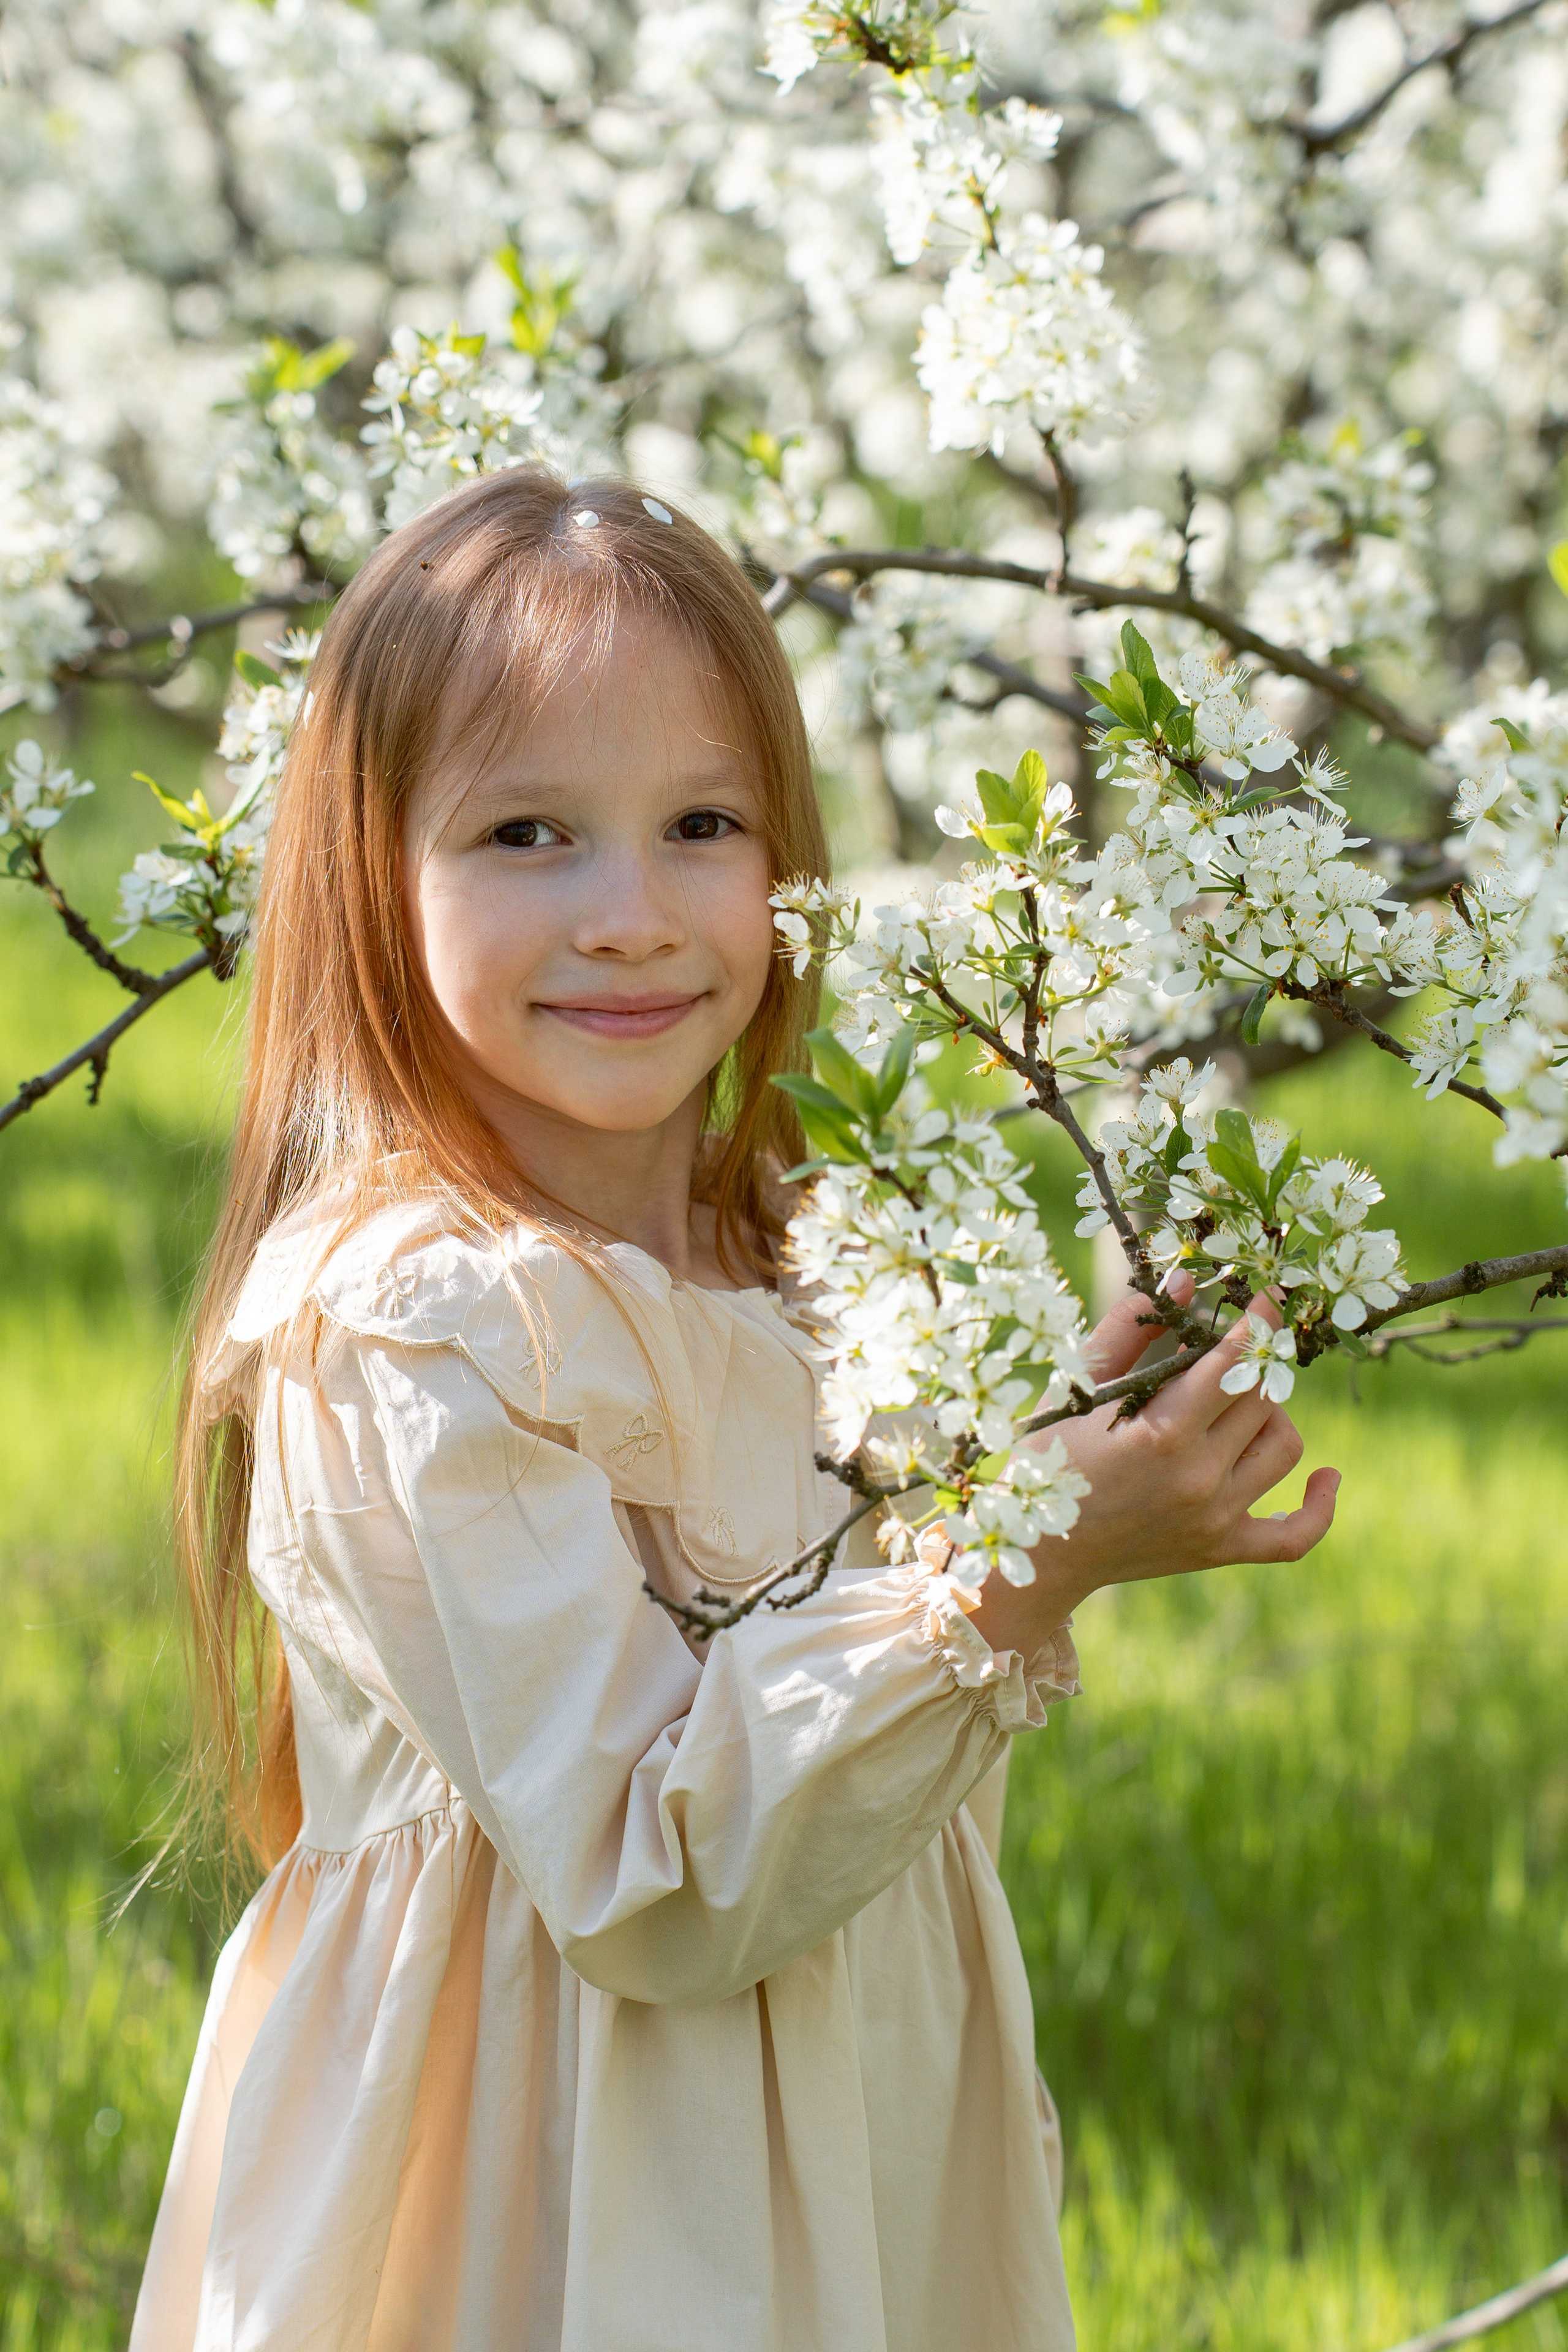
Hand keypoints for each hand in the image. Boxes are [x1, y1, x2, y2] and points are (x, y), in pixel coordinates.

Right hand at [969, 1274, 1340, 1659]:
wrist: (1039, 1553)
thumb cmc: (1050, 1460)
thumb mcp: (1078, 1386)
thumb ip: (1130, 1329)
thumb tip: (1185, 1283)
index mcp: (1161, 1433)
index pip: (1233, 1363)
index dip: (1259, 1322)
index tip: (1273, 1293)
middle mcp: (1198, 1478)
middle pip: (1260, 1399)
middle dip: (1247, 1367)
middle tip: (1220, 1358)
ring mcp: (1215, 1519)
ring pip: (1284, 1446)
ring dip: (1269, 1416)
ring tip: (1233, 1409)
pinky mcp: (1221, 1550)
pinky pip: (1296, 1535)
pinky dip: (1319, 1507)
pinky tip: (1326, 1478)